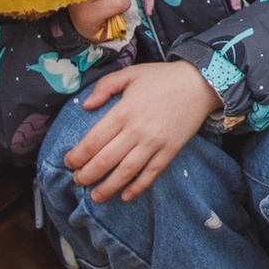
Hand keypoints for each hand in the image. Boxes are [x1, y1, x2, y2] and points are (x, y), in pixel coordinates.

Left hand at [65, 60, 219, 202]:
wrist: (200, 83)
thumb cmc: (162, 77)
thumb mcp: (130, 73)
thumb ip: (105, 87)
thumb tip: (85, 105)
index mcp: (123, 111)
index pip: (93, 141)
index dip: (77, 156)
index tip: (68, 162)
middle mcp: (137, 130)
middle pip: (105, 160)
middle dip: (87, 175)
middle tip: (77, 181)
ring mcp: (155, 143)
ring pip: (126, 172)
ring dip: (107, 187)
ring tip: (95, 196)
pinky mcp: (170, 151)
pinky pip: (151, 173)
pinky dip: (137, 187)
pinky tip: (125, 196)